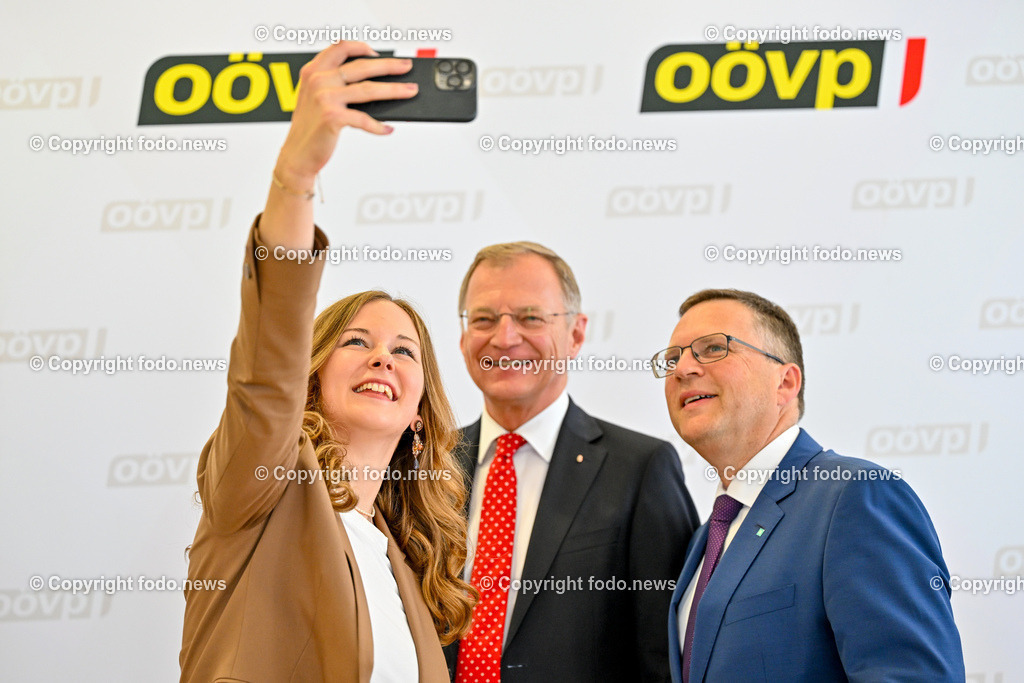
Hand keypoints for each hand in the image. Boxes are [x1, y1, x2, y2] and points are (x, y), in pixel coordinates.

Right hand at [274, 41, 416, 188]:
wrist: (297, 155)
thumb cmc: (312, 128)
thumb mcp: (316, 98)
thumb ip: (336, 84)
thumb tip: (376, 83)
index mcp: (313, 71)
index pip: (340, 48)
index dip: (362, 47)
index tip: (378, 53)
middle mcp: (318, 80)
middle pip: (361, 66)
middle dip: (389, 66)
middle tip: (407, 67)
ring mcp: (324, 98)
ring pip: (369, 89)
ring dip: (394, 90)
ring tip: (410, 91)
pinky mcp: (332, 117)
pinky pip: (364, 119)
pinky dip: (379, 126)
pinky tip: (388, 128)